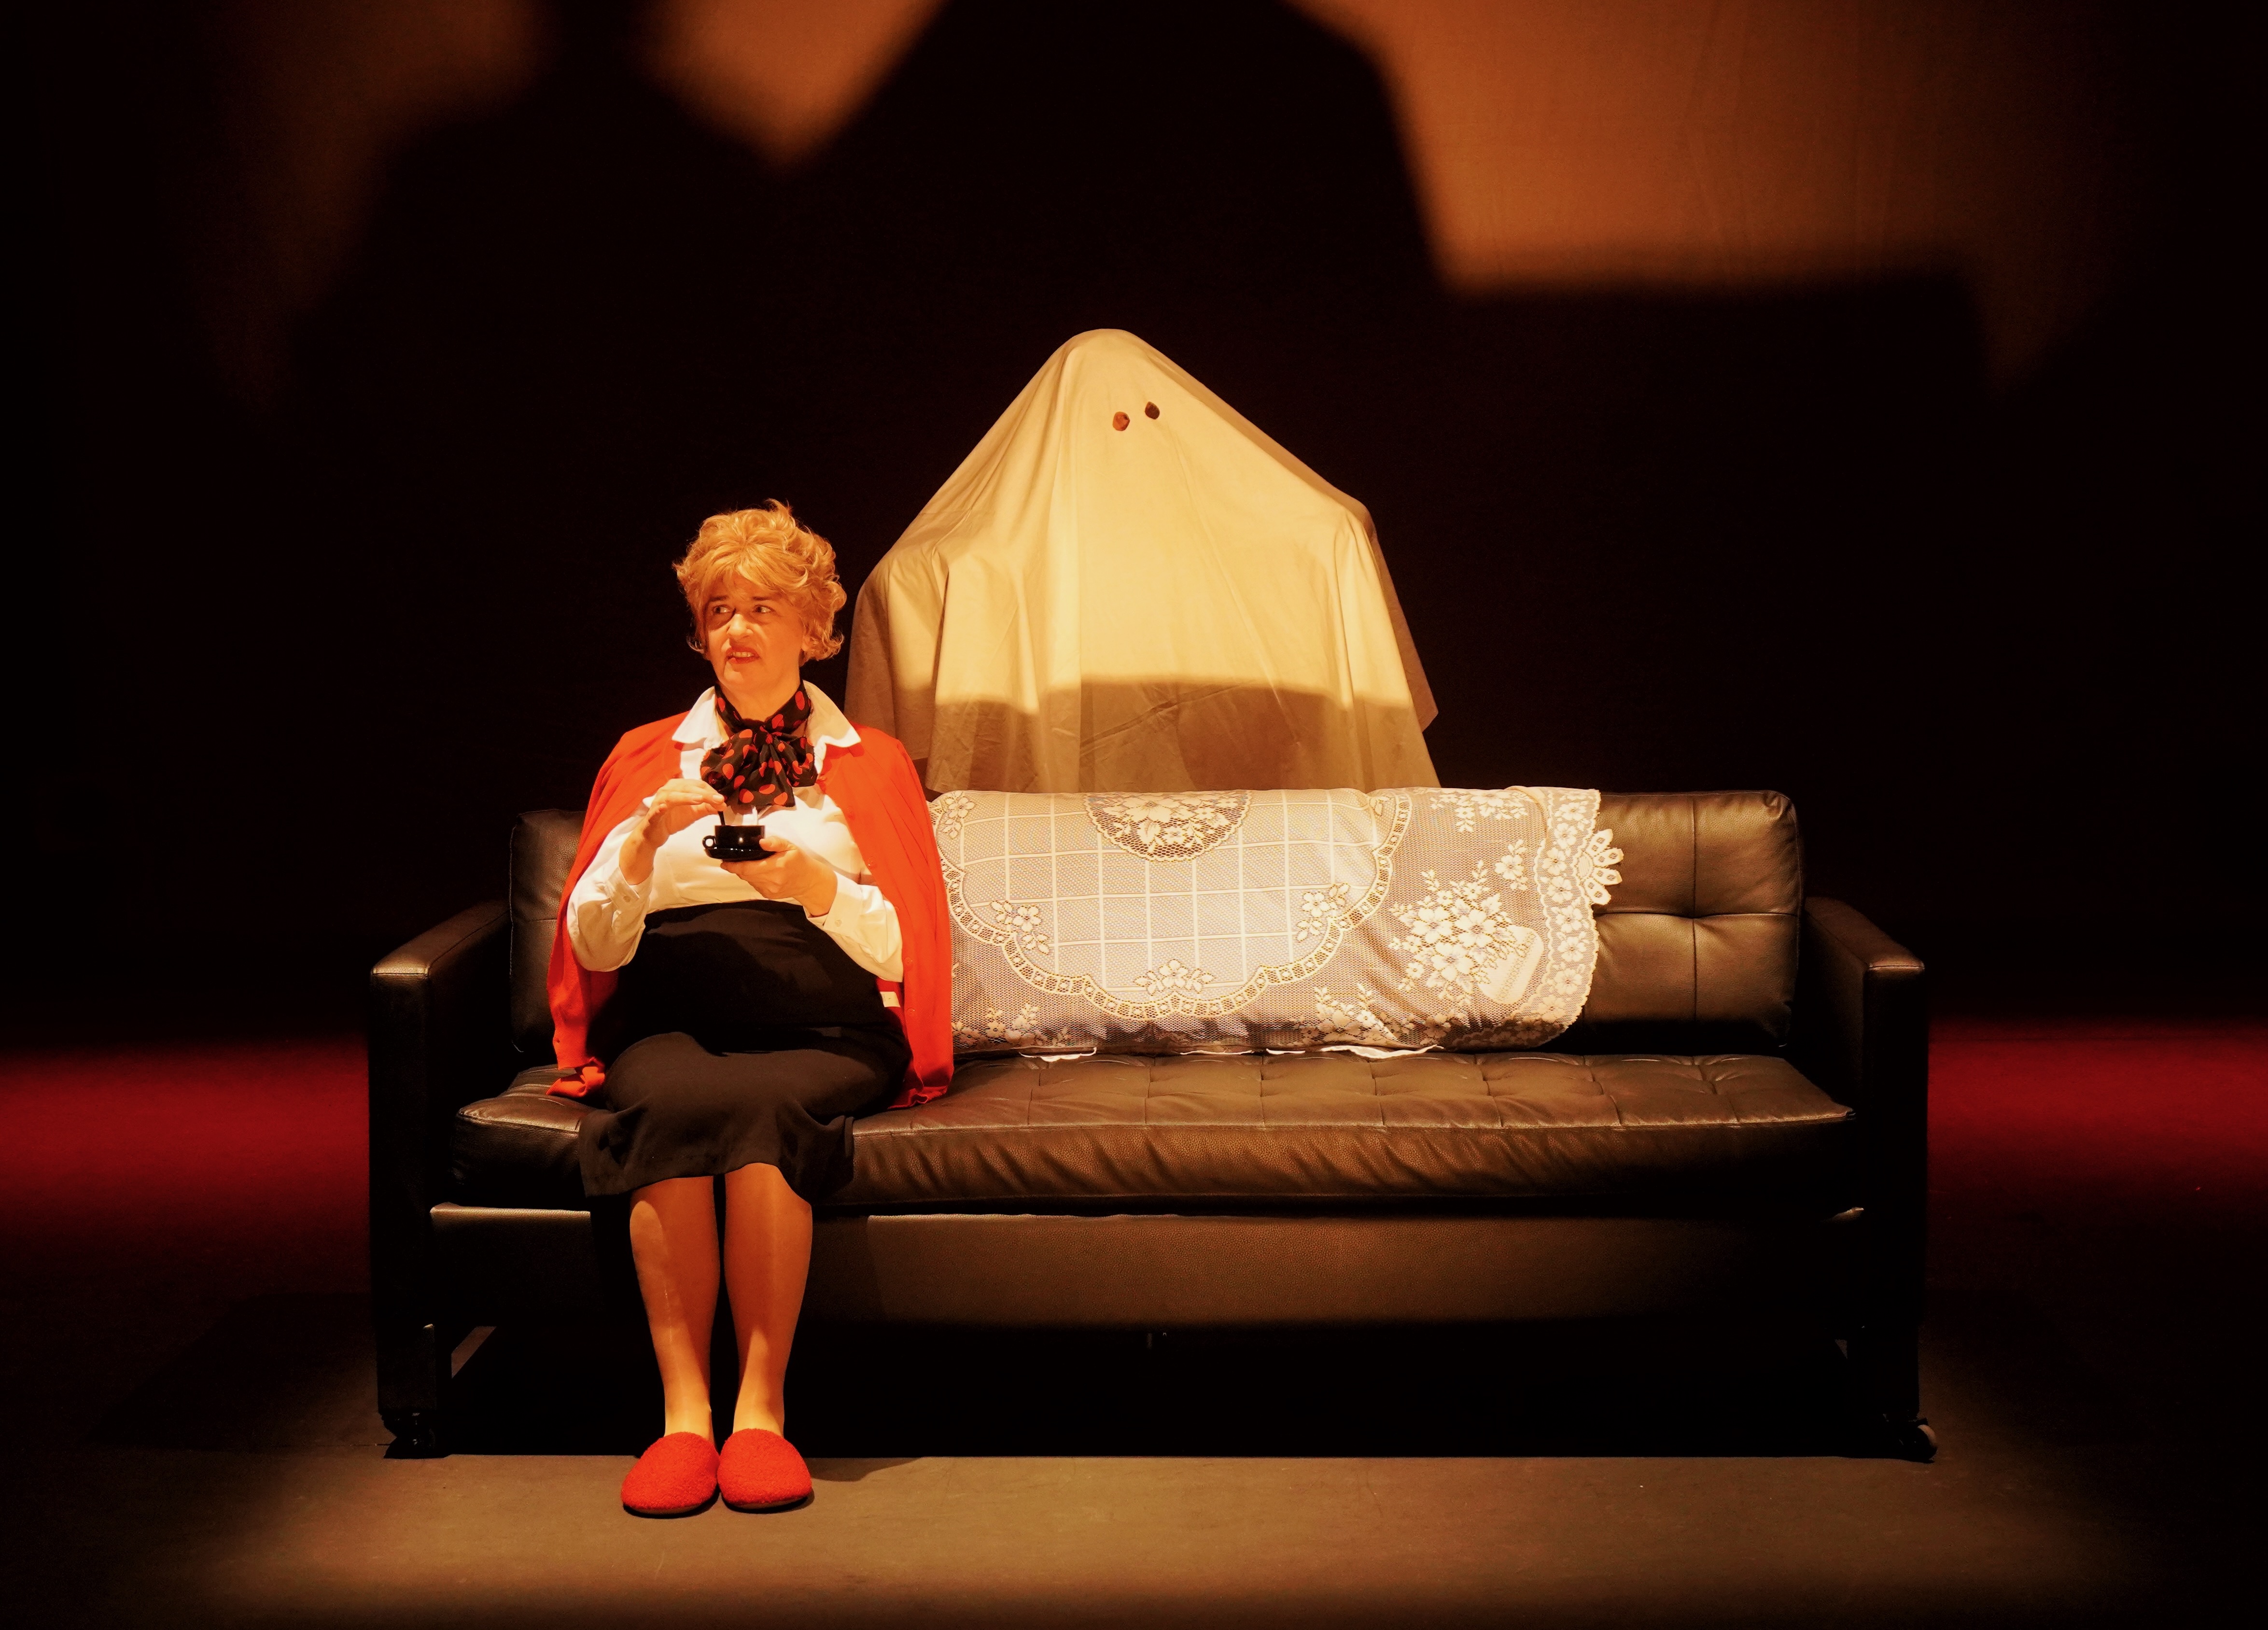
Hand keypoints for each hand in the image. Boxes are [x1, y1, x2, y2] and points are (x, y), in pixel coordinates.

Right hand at [620, 778, 725, 884]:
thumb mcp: (694, 813)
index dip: (711, 792)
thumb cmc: (673, 819)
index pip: (698, 785)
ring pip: (673, 796)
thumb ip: (707, 807)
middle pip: (688, 788)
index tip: (722, 801)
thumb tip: (722, 805)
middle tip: (719, 800)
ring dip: (686, 797)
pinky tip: (665, 808)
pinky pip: (657, 809)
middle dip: (705, 794)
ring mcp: (659, 801)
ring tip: (700, 800)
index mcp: (679, 787)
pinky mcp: (653, 814)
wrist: (655, 834)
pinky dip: (661, 808)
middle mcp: (668, 790)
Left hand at [723, 835, 839, 916]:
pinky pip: (755, 886)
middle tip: (732, 861)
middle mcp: (772, 880)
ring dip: (745, 873)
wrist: (810, 881)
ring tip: (748, 865)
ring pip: (749, 880)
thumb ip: (776, 842)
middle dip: (737, 868)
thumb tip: (761, 842)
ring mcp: (770, 889)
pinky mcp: (769, 895)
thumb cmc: (799, 862)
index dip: (733, 866)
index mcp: (776, 866)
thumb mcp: (790, 846)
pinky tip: (760, 873)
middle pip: (746, 875)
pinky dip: (753, 879)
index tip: (724, 862)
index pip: (748, 868)